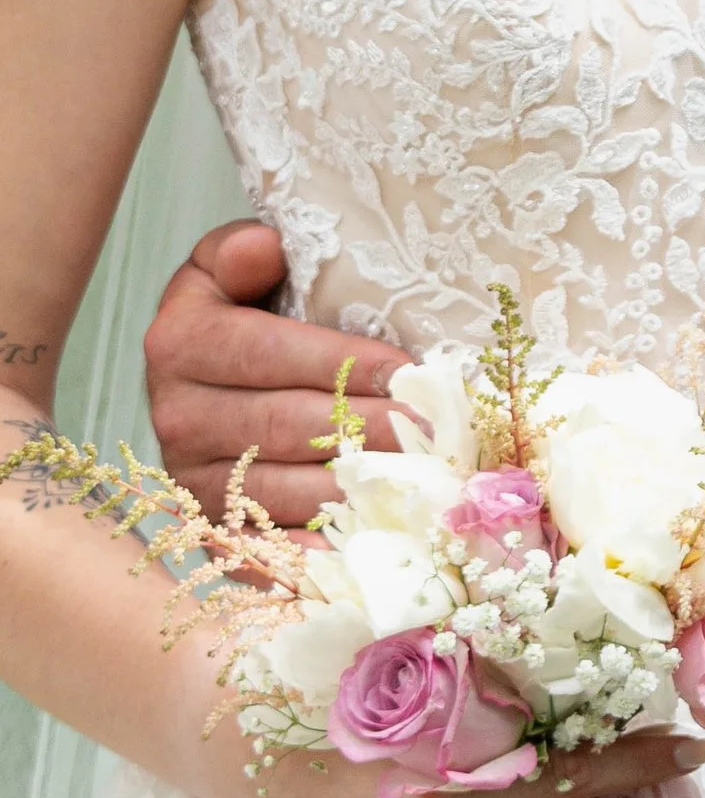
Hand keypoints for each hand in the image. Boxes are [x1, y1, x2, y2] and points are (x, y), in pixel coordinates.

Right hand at [144, 221, 403, 525]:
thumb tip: (260, 248)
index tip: (408, 371)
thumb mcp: (229, 267)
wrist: (207, 384)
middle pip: (286, 426)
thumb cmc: (243, 314)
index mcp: (180, 343)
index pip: (271, 355)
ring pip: (285, 489)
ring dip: (358, 487)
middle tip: (436, 431)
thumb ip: (240, 251)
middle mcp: (175, 417)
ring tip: (424, 478)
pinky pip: (272, 548)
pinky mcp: (213, 533)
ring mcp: (191, 483)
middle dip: (369, 428)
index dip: (344, 363)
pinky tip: (379, 538)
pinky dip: (326, 549)